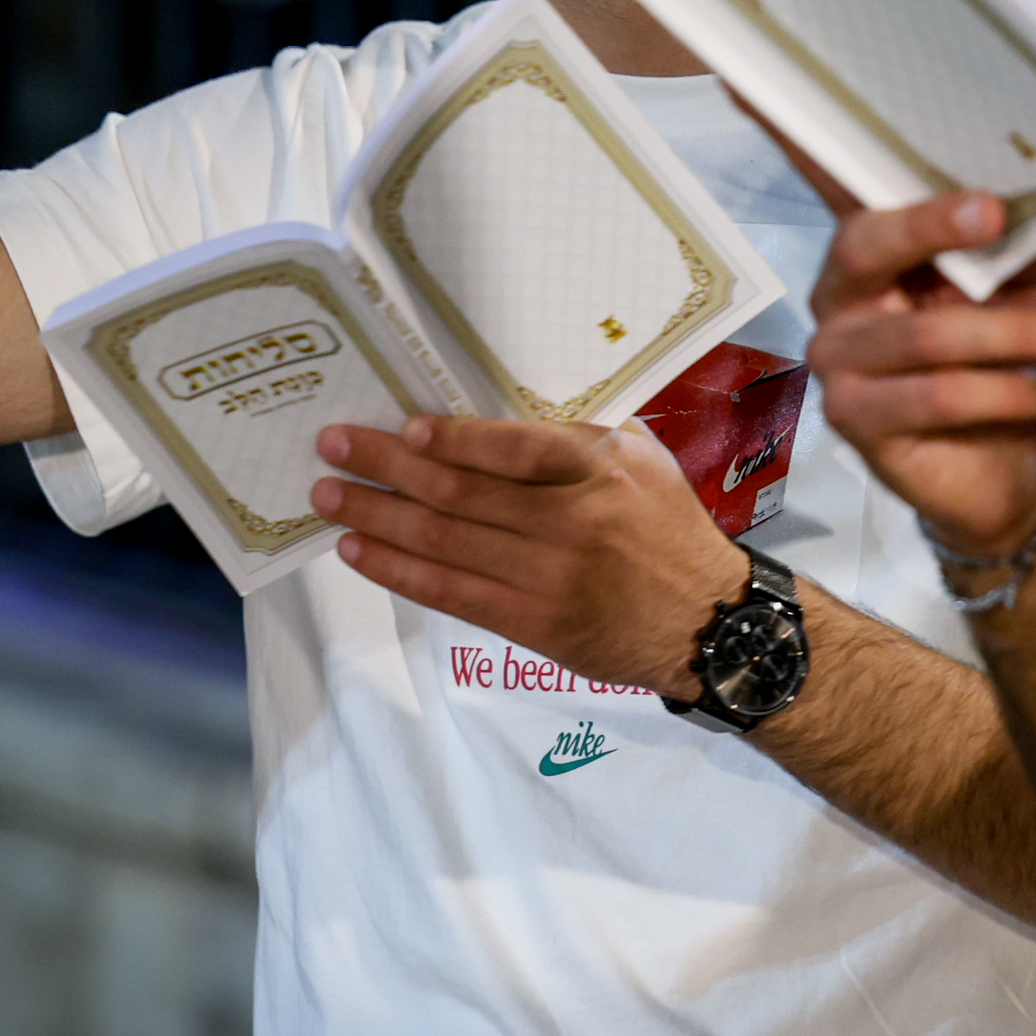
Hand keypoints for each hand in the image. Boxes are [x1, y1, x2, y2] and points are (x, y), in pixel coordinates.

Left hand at [310, 416, 747, 695]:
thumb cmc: (670, 528)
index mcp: (599, 471)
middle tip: (334, 445)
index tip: (404, 426)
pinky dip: (398, 571)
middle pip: (460, 493)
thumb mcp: (642, 462)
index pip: (515, 449)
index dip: (453, 439)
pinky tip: (360, 551)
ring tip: (329, 496)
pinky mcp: (534, 624)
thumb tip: (495, 411)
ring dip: (377, 517)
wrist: (706, 620)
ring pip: (444, 542)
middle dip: (385, 467)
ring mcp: (549, 577)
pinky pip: (451, 593)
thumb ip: (578, 437)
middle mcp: (571, 522)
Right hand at [802, 188, 1035, 560]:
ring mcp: (835, 360)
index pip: (842, 188)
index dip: (836, 154)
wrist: (1010, 463)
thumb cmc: (1008, 356)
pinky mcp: (852, 419)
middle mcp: (836, 295)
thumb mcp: (1025, 287)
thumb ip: (1012, 244)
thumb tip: (1020, 198)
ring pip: (926, 334)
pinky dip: (1008, 391)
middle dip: (933, 225)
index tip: (932, 160)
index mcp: (871, 248)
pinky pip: (938, 396)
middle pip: (864, 246)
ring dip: (1019, 333)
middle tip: (995, 215)